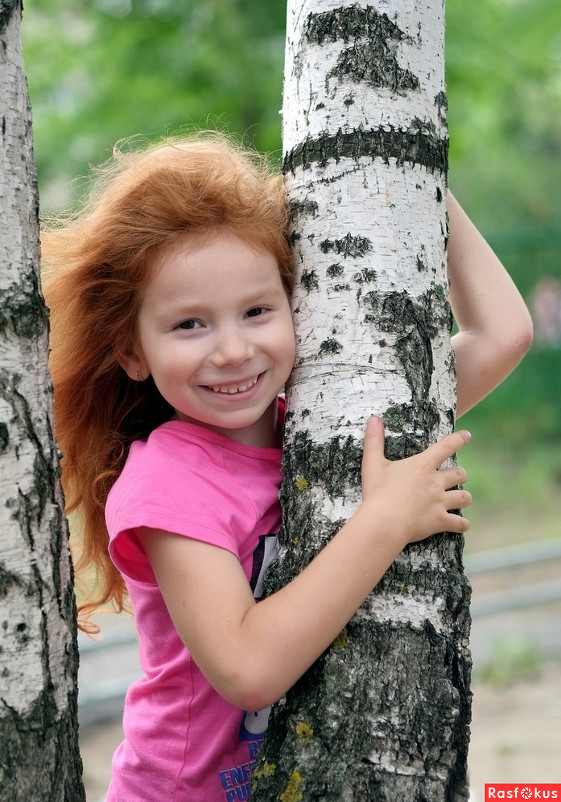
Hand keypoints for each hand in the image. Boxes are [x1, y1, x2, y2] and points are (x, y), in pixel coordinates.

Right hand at [360, 416, 471, 546]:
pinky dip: (462, 524)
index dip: (458, 440)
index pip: (446, 447)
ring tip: (461, 499)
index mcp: (422, 465)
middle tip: (455, 476)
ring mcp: (440, 502)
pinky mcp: (440, 521)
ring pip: (464, 497)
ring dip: (463, 497)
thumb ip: (374, 440)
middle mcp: (436, 482)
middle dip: (460, 474)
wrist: (384, 522)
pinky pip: (460, 523)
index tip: (467, 435)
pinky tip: (462, 525)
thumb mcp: (372, 463)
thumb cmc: (378, 492)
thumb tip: (374, 418)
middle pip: (459, 474)